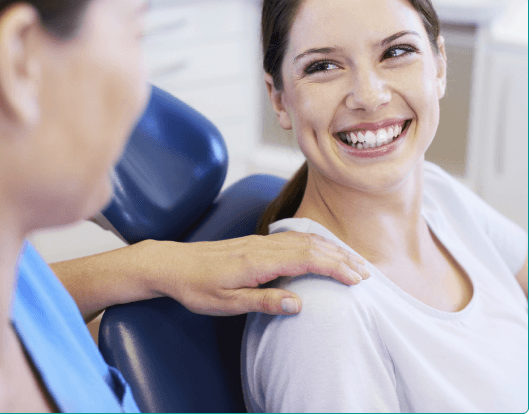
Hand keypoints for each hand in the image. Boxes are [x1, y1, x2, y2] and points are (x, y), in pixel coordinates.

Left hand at [146, 232, 369, 315]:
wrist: (173, 264)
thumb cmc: (197, 287)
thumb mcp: (226, 303)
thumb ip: (263, 301)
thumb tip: (299, 303)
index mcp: (258, 261)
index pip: (307, 259)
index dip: (335, 267)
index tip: (357, 279)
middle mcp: (263, 246)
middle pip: (311, 245)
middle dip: (341, 257)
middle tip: (366, 272)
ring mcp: (259, 241)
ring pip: (303, 238)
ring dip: (330, 248)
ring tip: (352, 260)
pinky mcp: (255, 242)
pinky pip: (292, 237)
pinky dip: (314, 242)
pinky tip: (320, 247)